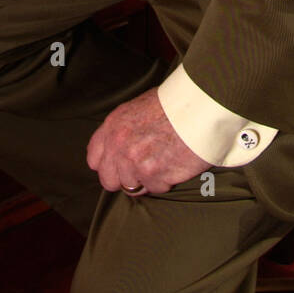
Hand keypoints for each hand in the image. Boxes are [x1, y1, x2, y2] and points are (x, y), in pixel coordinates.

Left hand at [87, 88, 208, 194]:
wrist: (199, 106)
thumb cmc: (173, 104)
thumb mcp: (138, 108)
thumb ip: (123, 130)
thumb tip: (119, 148)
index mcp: (113, 126)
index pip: (94, 159)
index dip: (109, 165)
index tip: (120, 165)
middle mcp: (119, 144)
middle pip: (109, 180)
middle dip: (125, 178)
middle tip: (144, 168)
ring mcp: (135, 161)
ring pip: (134, 187)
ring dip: (148, 179)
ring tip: (165, 159)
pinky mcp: (154, 174)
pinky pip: (156, 188)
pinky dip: (167, 180)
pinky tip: (175, 162)